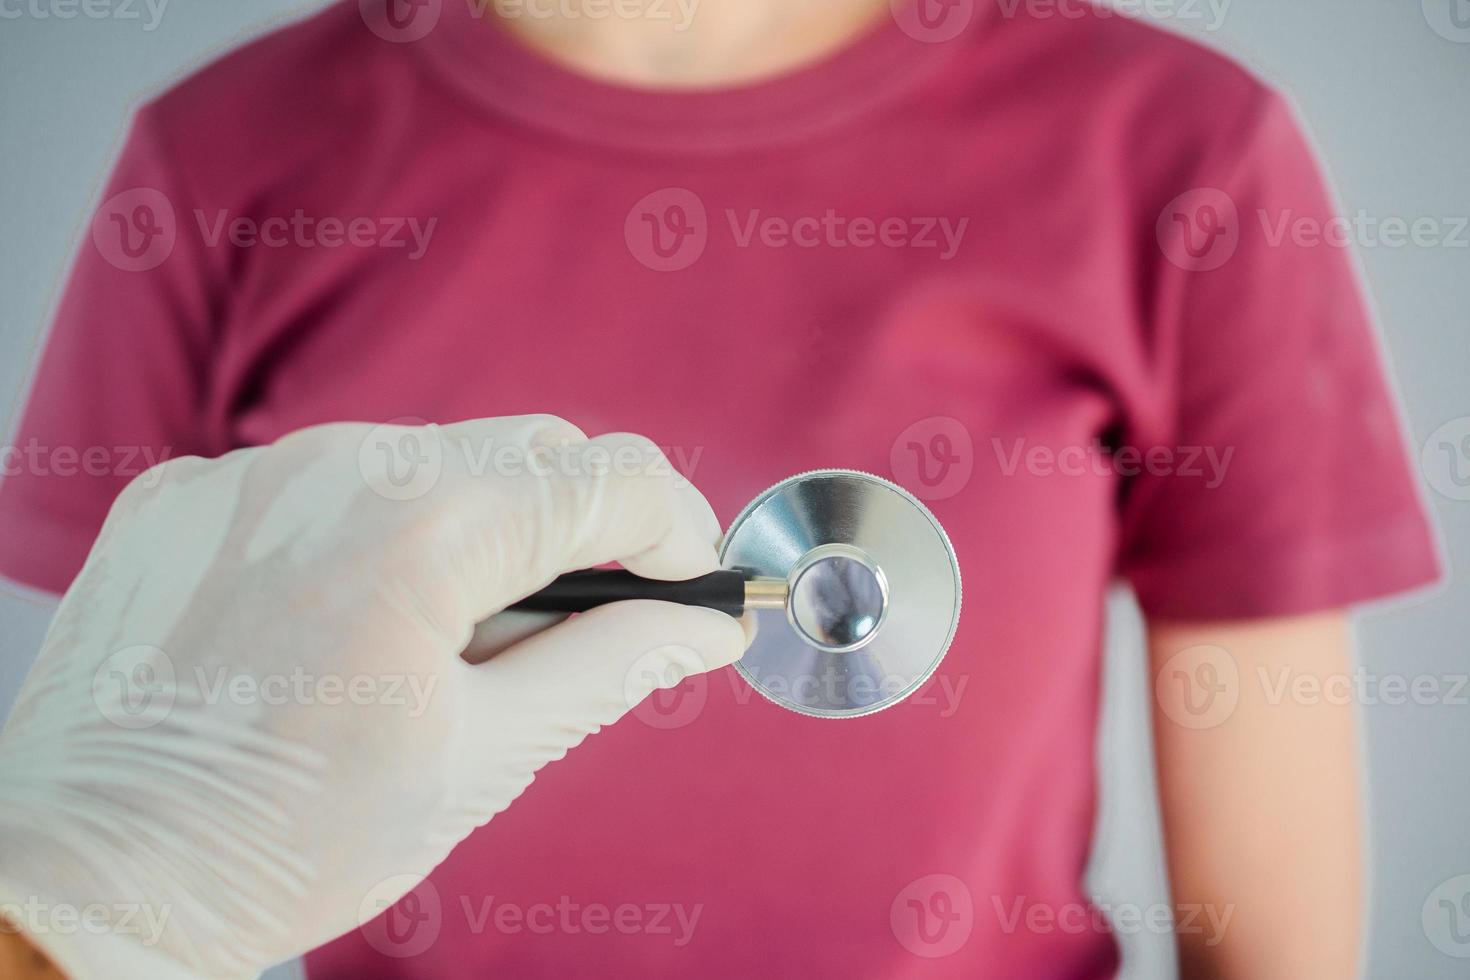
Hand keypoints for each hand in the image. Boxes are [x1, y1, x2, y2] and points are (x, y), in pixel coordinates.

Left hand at [0, 415, 747, 978]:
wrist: (92, 881)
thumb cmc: (284, 838)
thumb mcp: (481, 759)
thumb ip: (607, 665)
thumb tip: (699, 628)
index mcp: (423, 530)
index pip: (609, 480)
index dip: (676, 529)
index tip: (687, 582)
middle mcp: (333, 466)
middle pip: (527, 448)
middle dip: (582, 523)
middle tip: (583, 617)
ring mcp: (249, 472)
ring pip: (428, 454)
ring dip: (478, 524)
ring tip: (452, 636)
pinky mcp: (187, 495)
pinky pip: (323, 476)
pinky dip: (372, 526)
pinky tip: (352, 617)